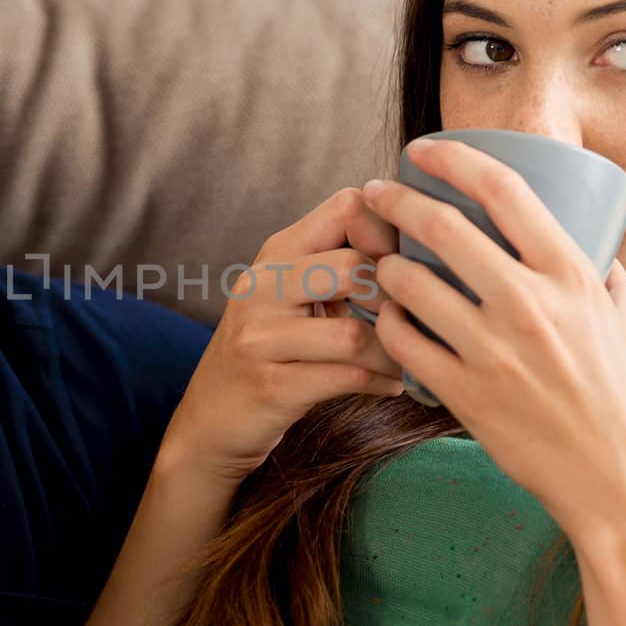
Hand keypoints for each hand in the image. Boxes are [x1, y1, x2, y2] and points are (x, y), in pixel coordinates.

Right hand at [163, 188, 406, 484]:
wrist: (209, 418)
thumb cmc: (268, 350)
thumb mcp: (290, 294)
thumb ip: (337, 263)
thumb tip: (416, 247)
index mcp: (275, 254)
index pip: (346, 207)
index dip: (389, 231)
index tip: (406, 267)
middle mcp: (261, 287)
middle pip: (352, 267)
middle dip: (396, 298)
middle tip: (414, 321)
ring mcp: (260, 337)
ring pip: (354, 333)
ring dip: (394, 351)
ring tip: (407, 360)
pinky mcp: (270, 386)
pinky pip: (346, 378)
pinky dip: (381, 381)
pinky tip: (391, 384)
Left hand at [360, 138, 625, 536]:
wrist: (619, 481)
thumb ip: (608, 278)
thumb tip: (596, 247)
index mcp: (571, 276)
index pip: (504, 190)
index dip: (454, 158)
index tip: (422, 149)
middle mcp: (530, 304)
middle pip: (443, 227)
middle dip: (398, 201)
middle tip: (375, 194)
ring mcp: (493, 350)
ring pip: (410, 284)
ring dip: (385, 267)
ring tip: (380, 265)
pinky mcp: (464, 393)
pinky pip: (401, 343)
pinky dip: (385, 325)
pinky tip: (385, 321)